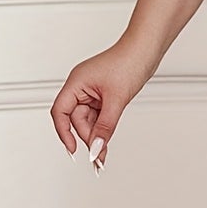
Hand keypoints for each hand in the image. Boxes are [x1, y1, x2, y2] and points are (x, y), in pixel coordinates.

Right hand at [50, 39, 155, 170]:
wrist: (146, 50)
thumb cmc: (130, 62)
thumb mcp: (117, 100)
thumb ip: (105, 126)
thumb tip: (96, 147)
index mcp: (76, 82)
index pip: (60, 111)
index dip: (63, 133)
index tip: (73, 150)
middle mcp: (81, 86)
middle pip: (76, 119)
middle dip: (87, 137)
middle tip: (98, 157)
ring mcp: (92, 90)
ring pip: (88, 119)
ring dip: (95, 135)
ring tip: (103, 155)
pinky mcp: (103, 94)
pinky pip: (98, 115)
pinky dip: (102, 128)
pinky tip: (105, 141)